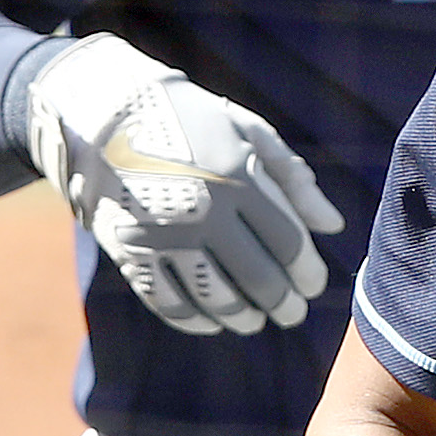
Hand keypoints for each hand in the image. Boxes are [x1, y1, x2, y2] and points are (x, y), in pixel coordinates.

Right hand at [25, 34, 345, 334]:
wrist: (103, 112)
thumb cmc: (190, 120)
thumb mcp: (248, 132)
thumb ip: (293, 179)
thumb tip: (332, 226)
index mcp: (239, 177)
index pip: (287, 242)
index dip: (307, 271)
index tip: (314, 286)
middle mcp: (203, 210)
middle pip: (257, 276)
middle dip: (282, 303)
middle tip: (292, 314)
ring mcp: (164, 234)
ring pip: (214, 297)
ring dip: (241, 316)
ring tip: (254, 321)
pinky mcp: (129, 250)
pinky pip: (167, 301)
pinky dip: (193, 319)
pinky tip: (211, 322)